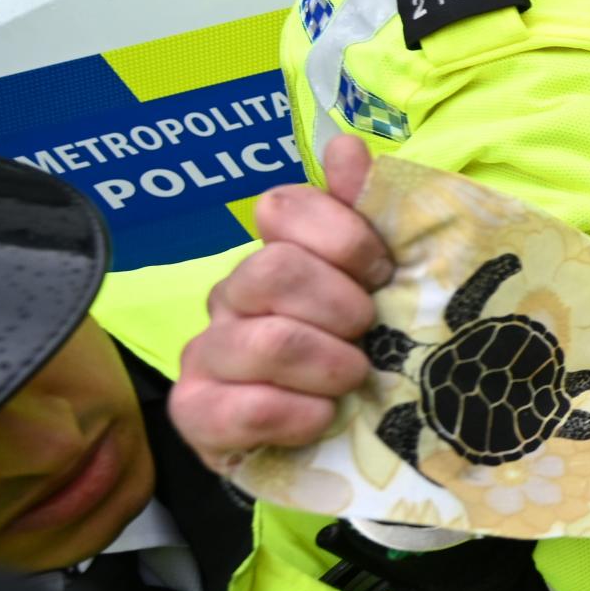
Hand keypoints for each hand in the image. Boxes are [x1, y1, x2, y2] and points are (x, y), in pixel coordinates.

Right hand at [168, 135, 393, 473]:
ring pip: (265, 341)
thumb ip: (370, 211)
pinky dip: (296, 416)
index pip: (283, 207)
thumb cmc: (371, 352)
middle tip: (369, 333)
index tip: (382, 274)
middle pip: (274, 270)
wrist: (349, 445)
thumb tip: (344, 145)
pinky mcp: (198, 416)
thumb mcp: (391, 283)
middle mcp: (233, 296)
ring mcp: (209, 354)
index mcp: (277, 254)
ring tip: (354, 381)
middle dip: (341, 307)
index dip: (344, 238)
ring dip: (329, 365)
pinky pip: (238, 409)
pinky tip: (323, 420)